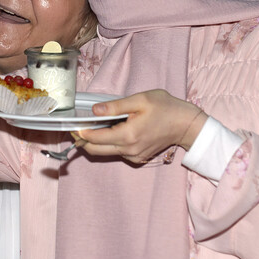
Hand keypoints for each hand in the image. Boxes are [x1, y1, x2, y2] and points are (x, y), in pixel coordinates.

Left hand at [74, 89, 205, 163]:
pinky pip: (117, 152)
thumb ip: (115, 106)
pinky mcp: (138, 158)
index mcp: (128, 135)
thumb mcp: (140, 100)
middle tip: (76, 127)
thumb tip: (94, 110)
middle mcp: (129, 150)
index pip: (94, 138)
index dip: (80, 131)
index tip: (72, 124)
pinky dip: (110, 144)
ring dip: (97, 141)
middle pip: (95, 150)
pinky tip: (114, 130)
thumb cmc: (165, 108)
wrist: (185, 124)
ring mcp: (134, 156)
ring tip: (95, 125)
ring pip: (105, 152)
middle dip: (83, 140)